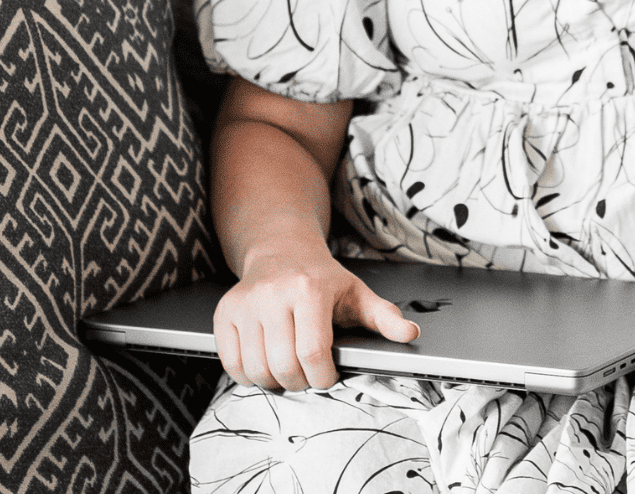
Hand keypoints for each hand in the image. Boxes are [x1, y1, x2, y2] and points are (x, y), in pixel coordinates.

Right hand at [212, 245, 420, 390]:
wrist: (281, 251)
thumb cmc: (322, 279)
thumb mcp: (357, 293)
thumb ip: (384, 317)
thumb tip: (410, 334)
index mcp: (309, 290)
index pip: (313, 353)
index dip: (323, 377)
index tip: (328, 377)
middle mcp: (273, 295)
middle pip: (284, 366)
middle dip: (300, 383)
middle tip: (309, 377)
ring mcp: (245, 304)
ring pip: (256, 369)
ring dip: (275, 382)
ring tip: (289, 371)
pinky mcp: (224, 314)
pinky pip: (231, 363)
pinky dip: (248, 376)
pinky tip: (265, 365)